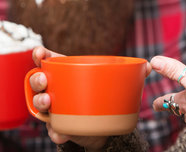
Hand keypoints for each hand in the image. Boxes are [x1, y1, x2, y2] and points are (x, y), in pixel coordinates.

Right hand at [29, 47, 152, 148]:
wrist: (103, 126)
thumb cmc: (103, 96)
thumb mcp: (113, 84)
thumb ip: (130, 74)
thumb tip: (148, 66)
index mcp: (67, 72)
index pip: (49, 60)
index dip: (41, 55)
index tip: (40, 53)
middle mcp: (56, 89)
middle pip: (38, 81)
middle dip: (37, 79)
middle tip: (44, 80)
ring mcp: (55, 108)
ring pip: (39, 104)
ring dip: (41, 102)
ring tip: (48, 101)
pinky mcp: (58, 126)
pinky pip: (52, 129)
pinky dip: (56, 131)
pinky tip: (61, 132)